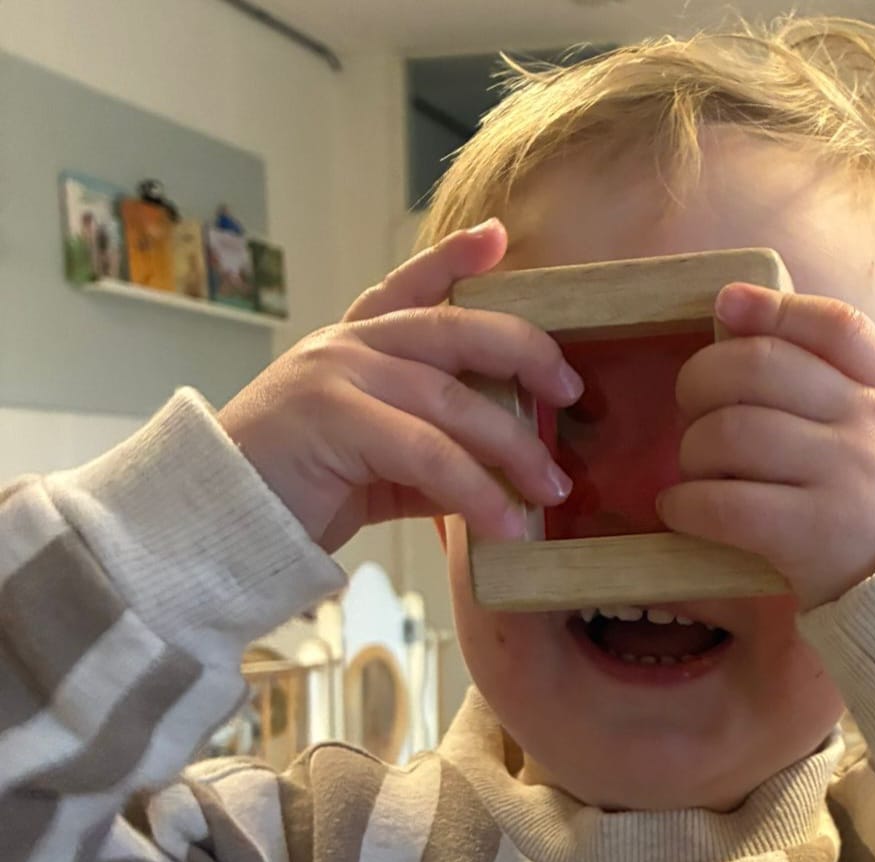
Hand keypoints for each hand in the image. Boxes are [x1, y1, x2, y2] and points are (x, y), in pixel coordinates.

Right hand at [218, 220, 581, 552]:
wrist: (214, 525)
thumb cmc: (298, 491)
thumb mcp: (377, 465)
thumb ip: (433, 452)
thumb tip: (505, 475)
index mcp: (353, 344)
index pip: (409, 287)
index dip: (454, 258)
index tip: (499, 235)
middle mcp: (348, 345)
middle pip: (455, 328)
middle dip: (524, 352)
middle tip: (573, 390)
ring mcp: (337, 374)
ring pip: (452, 399)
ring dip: (514, 447)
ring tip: (551, 489)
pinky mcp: (333, 418)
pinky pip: (428, 452)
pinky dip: (476, 490)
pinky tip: (506, 522)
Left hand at [657, 284, 874, 609]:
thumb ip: (846, 380)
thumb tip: (746, 319)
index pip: (835, 326)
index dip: (772, 308)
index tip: (725, 305)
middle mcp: (870, 426)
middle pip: (759, 367)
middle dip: (701, 380)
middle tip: (693, 409)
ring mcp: (843, 479)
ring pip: (730, 433)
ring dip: (692, 450)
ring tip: (697, 471)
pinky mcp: (813, 537)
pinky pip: (723, 505)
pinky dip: (686, 504)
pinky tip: (684, 510)